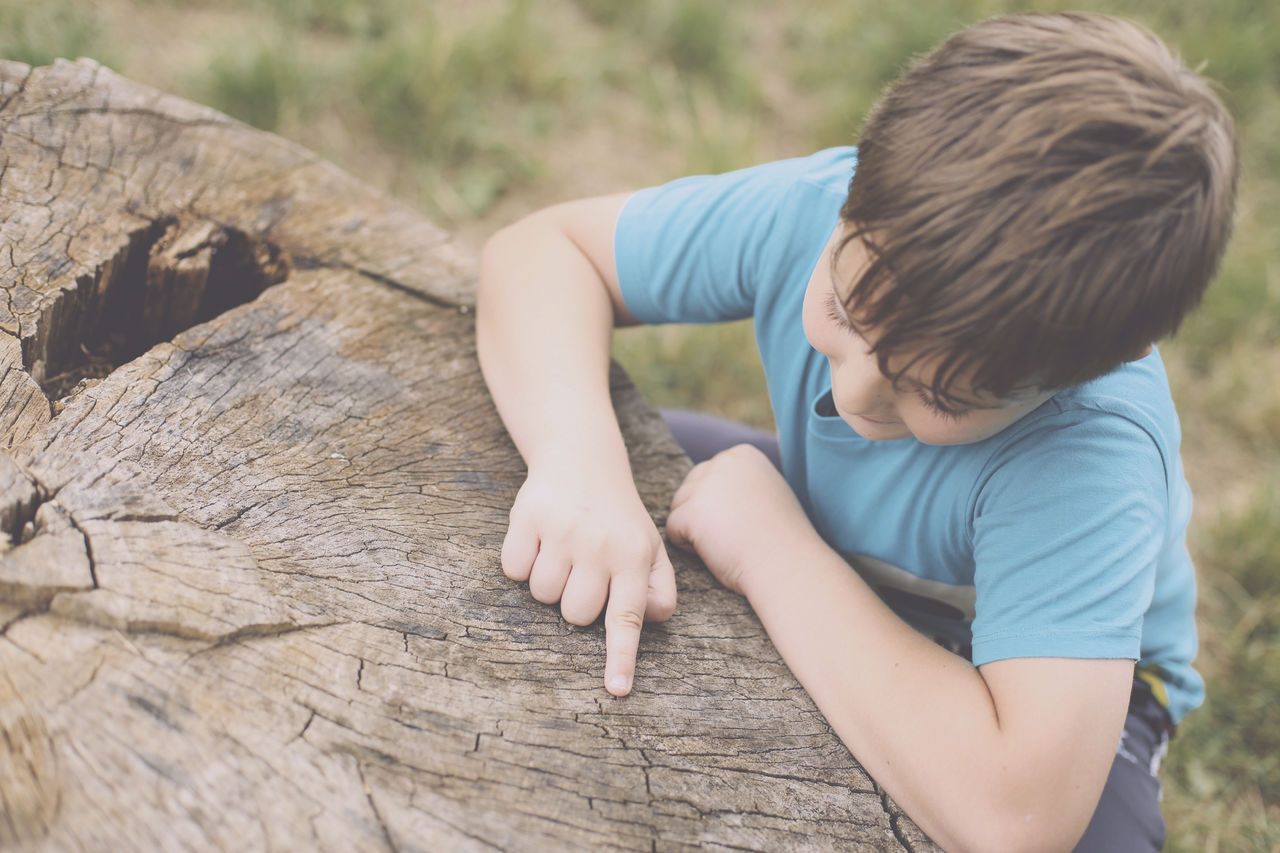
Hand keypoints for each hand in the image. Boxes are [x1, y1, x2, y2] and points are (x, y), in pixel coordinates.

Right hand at [501, 466, 676, 696]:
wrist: (583, 459)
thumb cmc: (618, 517)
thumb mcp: (650, 546)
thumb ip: (658, 588)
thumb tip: (650, 618)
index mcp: (635, 556)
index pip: (628, 616)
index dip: (621, 657)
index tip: (616, 690)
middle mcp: (600, 545)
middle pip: (575, 615)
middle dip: (575, 603)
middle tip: (584, 571)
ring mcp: (563, 531)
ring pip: (542, 595)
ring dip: (547, 582)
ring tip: (563, 551)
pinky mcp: (527, 518)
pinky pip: (513, 570)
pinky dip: (521, 561)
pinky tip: (538, 539)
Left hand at [666, 444, 816, 595]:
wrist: (787, 565)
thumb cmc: (780, 538)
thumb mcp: (769, 492)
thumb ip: (740, 481)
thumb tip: (713, 487)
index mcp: (742, 455)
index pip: (707, 476)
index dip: (720, 505)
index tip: (746, 520)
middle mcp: (723, 461)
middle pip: (689, 489)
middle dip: (703, 515)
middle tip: (736, 535)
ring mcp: (706, 485)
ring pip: (679, 508)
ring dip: (695, 530)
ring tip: (729, 542)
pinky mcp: (692, 511)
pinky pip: (673, 529)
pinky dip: (688, 546)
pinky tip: (717, 551)